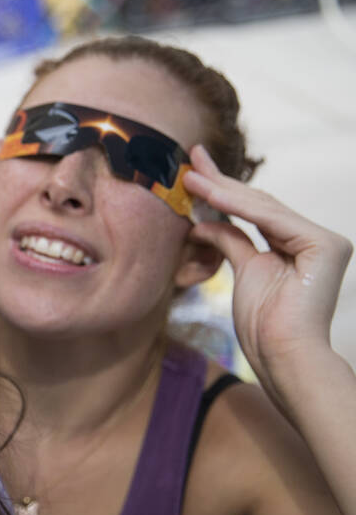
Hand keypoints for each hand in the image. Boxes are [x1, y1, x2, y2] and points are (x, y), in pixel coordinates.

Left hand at [183, 145, 352, 397]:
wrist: (283, 356)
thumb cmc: (264, 325)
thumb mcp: (243, 271)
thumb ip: (231, 241)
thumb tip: (205, 221)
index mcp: (300, 244)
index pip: (256, 211)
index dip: (223, 190)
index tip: (194, 173)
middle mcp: (315, 238)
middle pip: (259, 204)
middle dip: (222, 181)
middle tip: (190, 158)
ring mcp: (324, 241)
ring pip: (263, 208)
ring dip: (222, 190)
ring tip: (189, 177)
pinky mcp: (325, 246)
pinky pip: (271, 220)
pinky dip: (238, 206)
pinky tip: (210, 192)